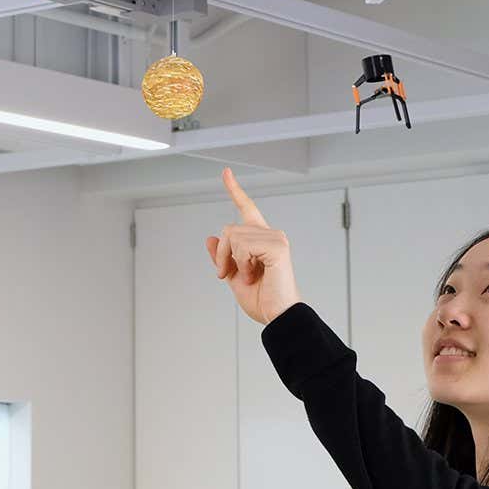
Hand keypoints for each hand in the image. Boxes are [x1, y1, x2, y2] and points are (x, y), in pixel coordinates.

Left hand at [206, 168, 301, 324]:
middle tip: (226, 274)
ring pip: (233, 236)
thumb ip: (223, 257)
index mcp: (261, 239)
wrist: (278, 316)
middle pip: (229, 229)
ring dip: (231, 260)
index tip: (225, 172)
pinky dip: (241, 263)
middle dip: (220, 254)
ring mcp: (276, 238)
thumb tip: (210, 238)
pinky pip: (243, 245)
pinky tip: (254, 274)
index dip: (235, 190)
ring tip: (248, 276)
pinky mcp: (277, 246)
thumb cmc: (263, 299)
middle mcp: (271, 234)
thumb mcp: (234, 276)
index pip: (247, 208)